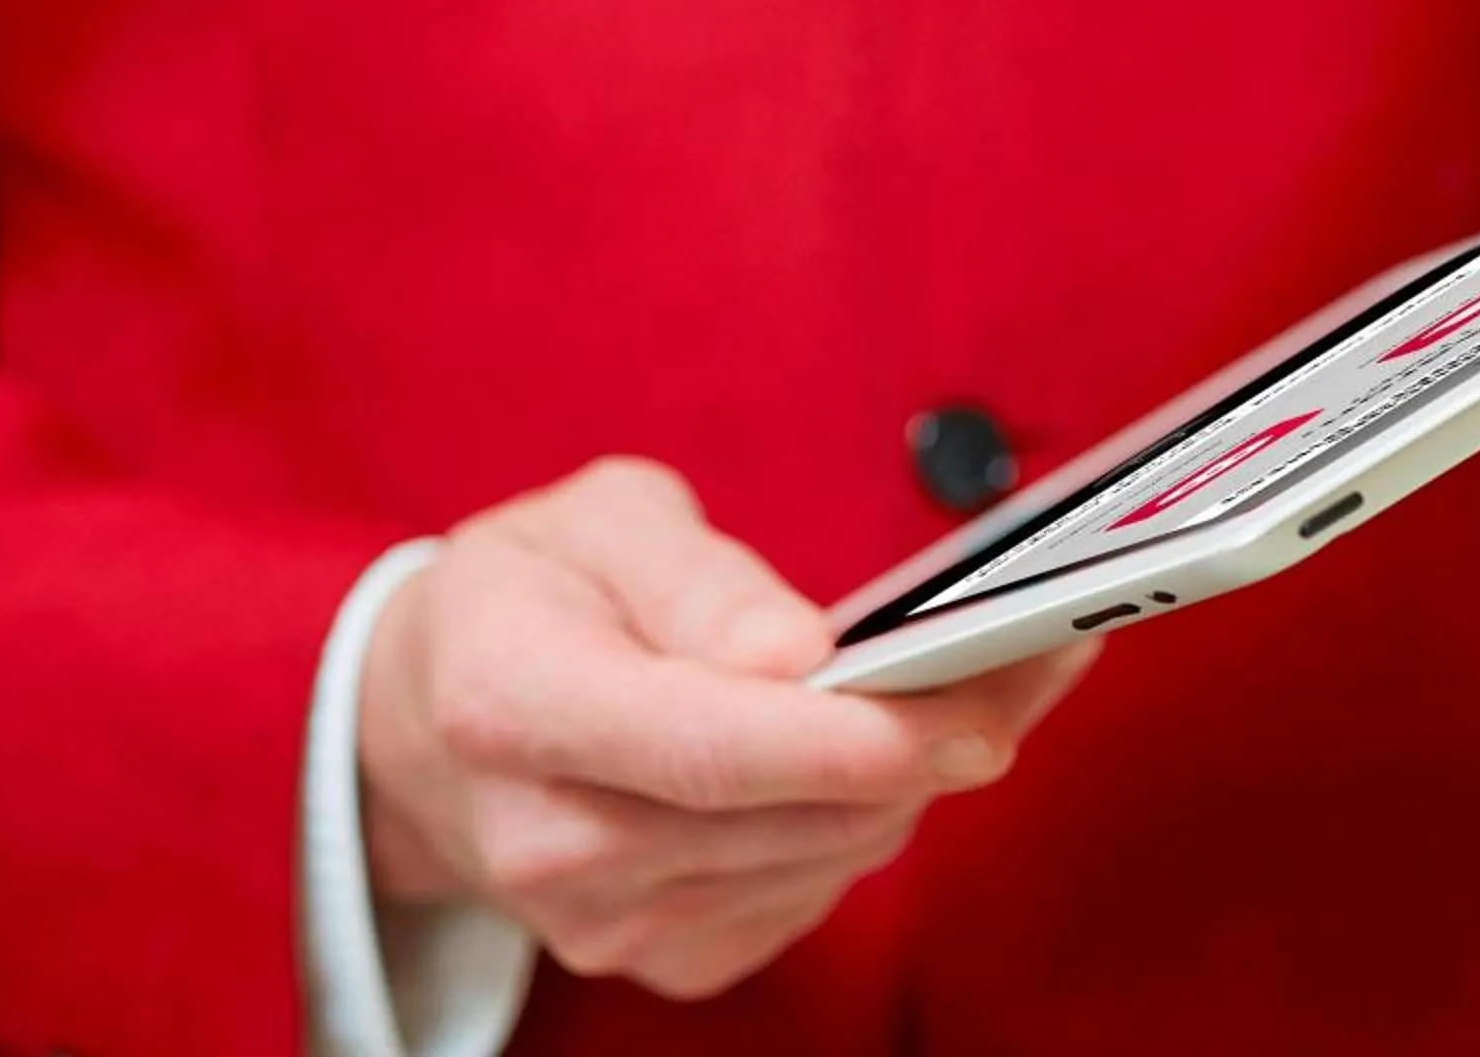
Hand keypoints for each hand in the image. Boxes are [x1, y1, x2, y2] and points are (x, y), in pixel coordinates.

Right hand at [357, 457, 1095, 999]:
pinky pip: (819, 890)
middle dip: (936, 734)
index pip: (702, 750)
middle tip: (1049, 646)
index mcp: (512, 708)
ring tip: (1005, 673)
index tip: (973, 711)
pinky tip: (906, 743)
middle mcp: (553, 844)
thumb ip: (694, 577)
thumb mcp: (595, 520)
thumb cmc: (527, 595)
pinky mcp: (672, 959)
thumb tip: (799, 655)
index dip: (847, 742)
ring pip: (829, 856)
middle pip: (790, 815)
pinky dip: (879, 814)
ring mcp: (610, 925)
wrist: (429, 724)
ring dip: (925, 771)